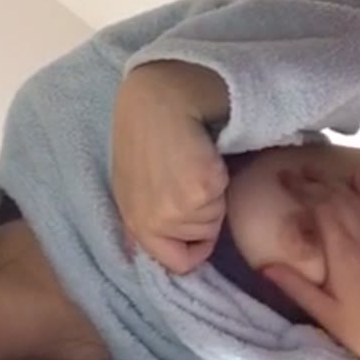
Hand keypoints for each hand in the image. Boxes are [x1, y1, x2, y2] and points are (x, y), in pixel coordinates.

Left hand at [112, 62, 228, 273]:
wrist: (161, 97)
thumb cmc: (150, 132)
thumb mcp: (138, 184)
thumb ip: (150, 217)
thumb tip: (172, 255)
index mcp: (133, 221)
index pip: (175, 262)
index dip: (194, 242)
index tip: (197, 211)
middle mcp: (149, 222)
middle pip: (201, 243)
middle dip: (206, 215)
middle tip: (193, 175)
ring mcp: (173, 210)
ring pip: (215, 221)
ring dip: (214, 195)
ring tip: (196, 160)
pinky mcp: (198, 191)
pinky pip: (225, 200)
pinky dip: (222, 179)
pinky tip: (205, 154)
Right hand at [262, 165, 359, 359]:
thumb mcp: (324, 313)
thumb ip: (294, 287)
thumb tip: (264, 267)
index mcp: (344, 252)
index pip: (321, 206)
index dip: (301, 188)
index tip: (282, 178)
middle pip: (337, 196)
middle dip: (312, 180)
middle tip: (290, 172)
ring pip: (356, 197)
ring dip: (333, 180)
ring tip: (312, 172)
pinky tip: (353, 179)